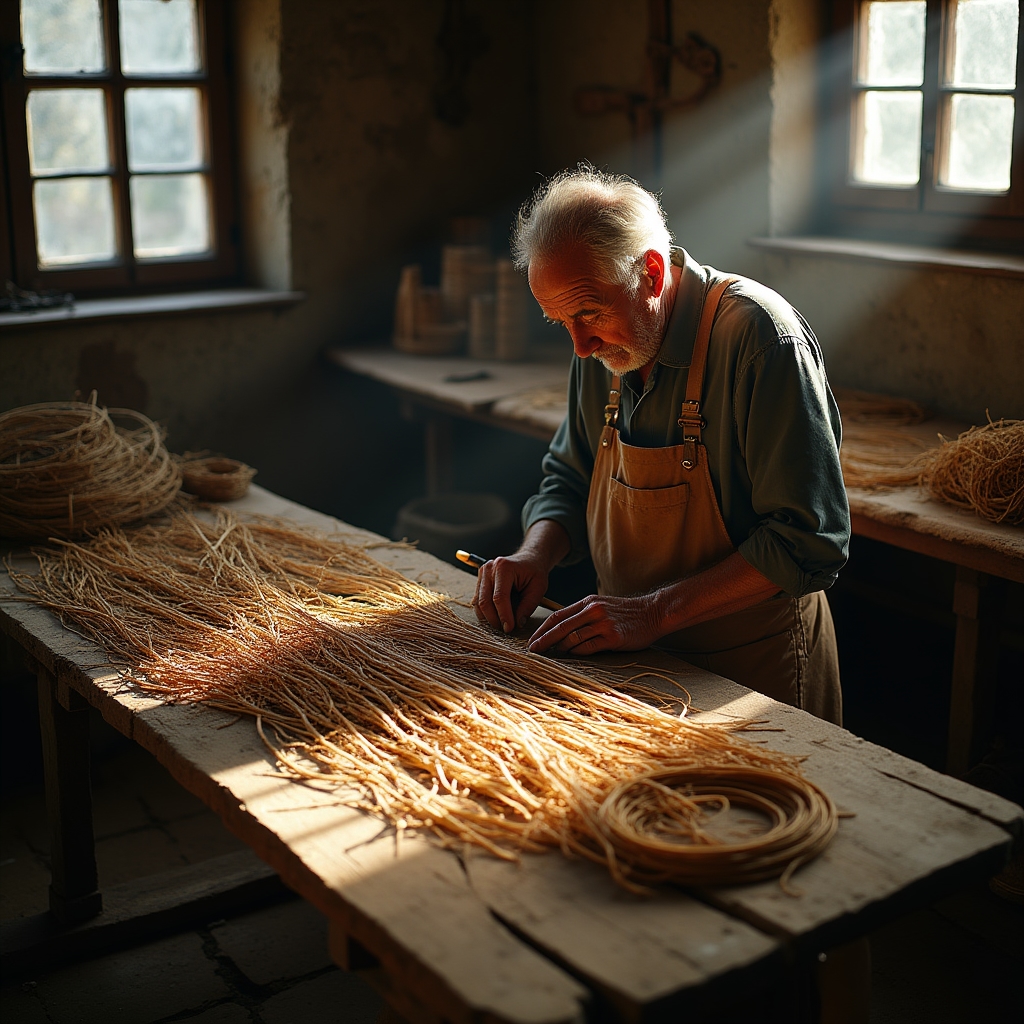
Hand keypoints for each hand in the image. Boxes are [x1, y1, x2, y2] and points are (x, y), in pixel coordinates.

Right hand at [473, 552, 550, 632]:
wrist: (529, 560)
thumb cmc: (534, 572)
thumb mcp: (538, 588)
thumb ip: (528, 606)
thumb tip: (517, 624)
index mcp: (504, 567)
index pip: (499, 597)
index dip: (504, 615)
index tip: (510, 628)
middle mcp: (489, 568)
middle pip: (485, 601)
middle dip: (494, 619)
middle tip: (506, 630)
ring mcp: (482, 574)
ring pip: (478, 603)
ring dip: (488, 618)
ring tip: (501, 625)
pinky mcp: (480, 580)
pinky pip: (477, 601)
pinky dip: (485, 612)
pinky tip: (495, 618)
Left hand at [527, 593, 662, 654]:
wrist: (653, 612)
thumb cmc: (626, 612)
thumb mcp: (601, 606)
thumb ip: (582, 615)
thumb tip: (561, 629)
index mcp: (587, 602)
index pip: (558, 615)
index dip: (542, 628)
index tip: (532, 639)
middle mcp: (593, 611)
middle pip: (560, 627)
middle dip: (544, 640)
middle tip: (533, 650)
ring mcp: (603, 624)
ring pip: (572, 638)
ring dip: (559, 648)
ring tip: (551, 654)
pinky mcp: (613, 637)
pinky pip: (588, 647)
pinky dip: (576, 652)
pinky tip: (571, 655)